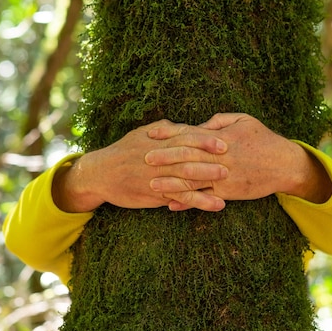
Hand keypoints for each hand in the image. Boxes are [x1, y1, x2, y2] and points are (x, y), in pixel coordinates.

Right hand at [51, 120, 228, 212]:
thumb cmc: (123, 152)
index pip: (185, 138)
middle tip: (232, 160)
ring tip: (229, 181)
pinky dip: (200, 201)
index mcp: (157, 142)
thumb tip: (182, 125)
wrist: (99, 174)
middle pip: (188, 157)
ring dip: (209, 179)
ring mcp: (157, 177)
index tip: (224, 141)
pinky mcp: (155, 194)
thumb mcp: (140, 134)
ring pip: (186, 178)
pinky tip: (217, 205)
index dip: (205, 140)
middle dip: (210, 158)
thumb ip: (163, 129)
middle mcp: (158, 158)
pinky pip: (181, 198)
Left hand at [146, 113, 331, 209]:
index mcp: (221, 137)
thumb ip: (220, 121)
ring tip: (151, 184)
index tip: (150, 132)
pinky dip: (188, 202)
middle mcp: (219, 157)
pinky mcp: (228, 192)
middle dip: (164, 156)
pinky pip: (204, 198)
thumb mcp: (244, 120)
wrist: (285, 165)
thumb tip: (201, 124)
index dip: (169, 133)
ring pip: (192, 179)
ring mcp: (223, 176)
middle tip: (144, 157)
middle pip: (186, 156)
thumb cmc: (264, 139)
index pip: (189, 133)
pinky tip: (172, 205)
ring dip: (170, 183)